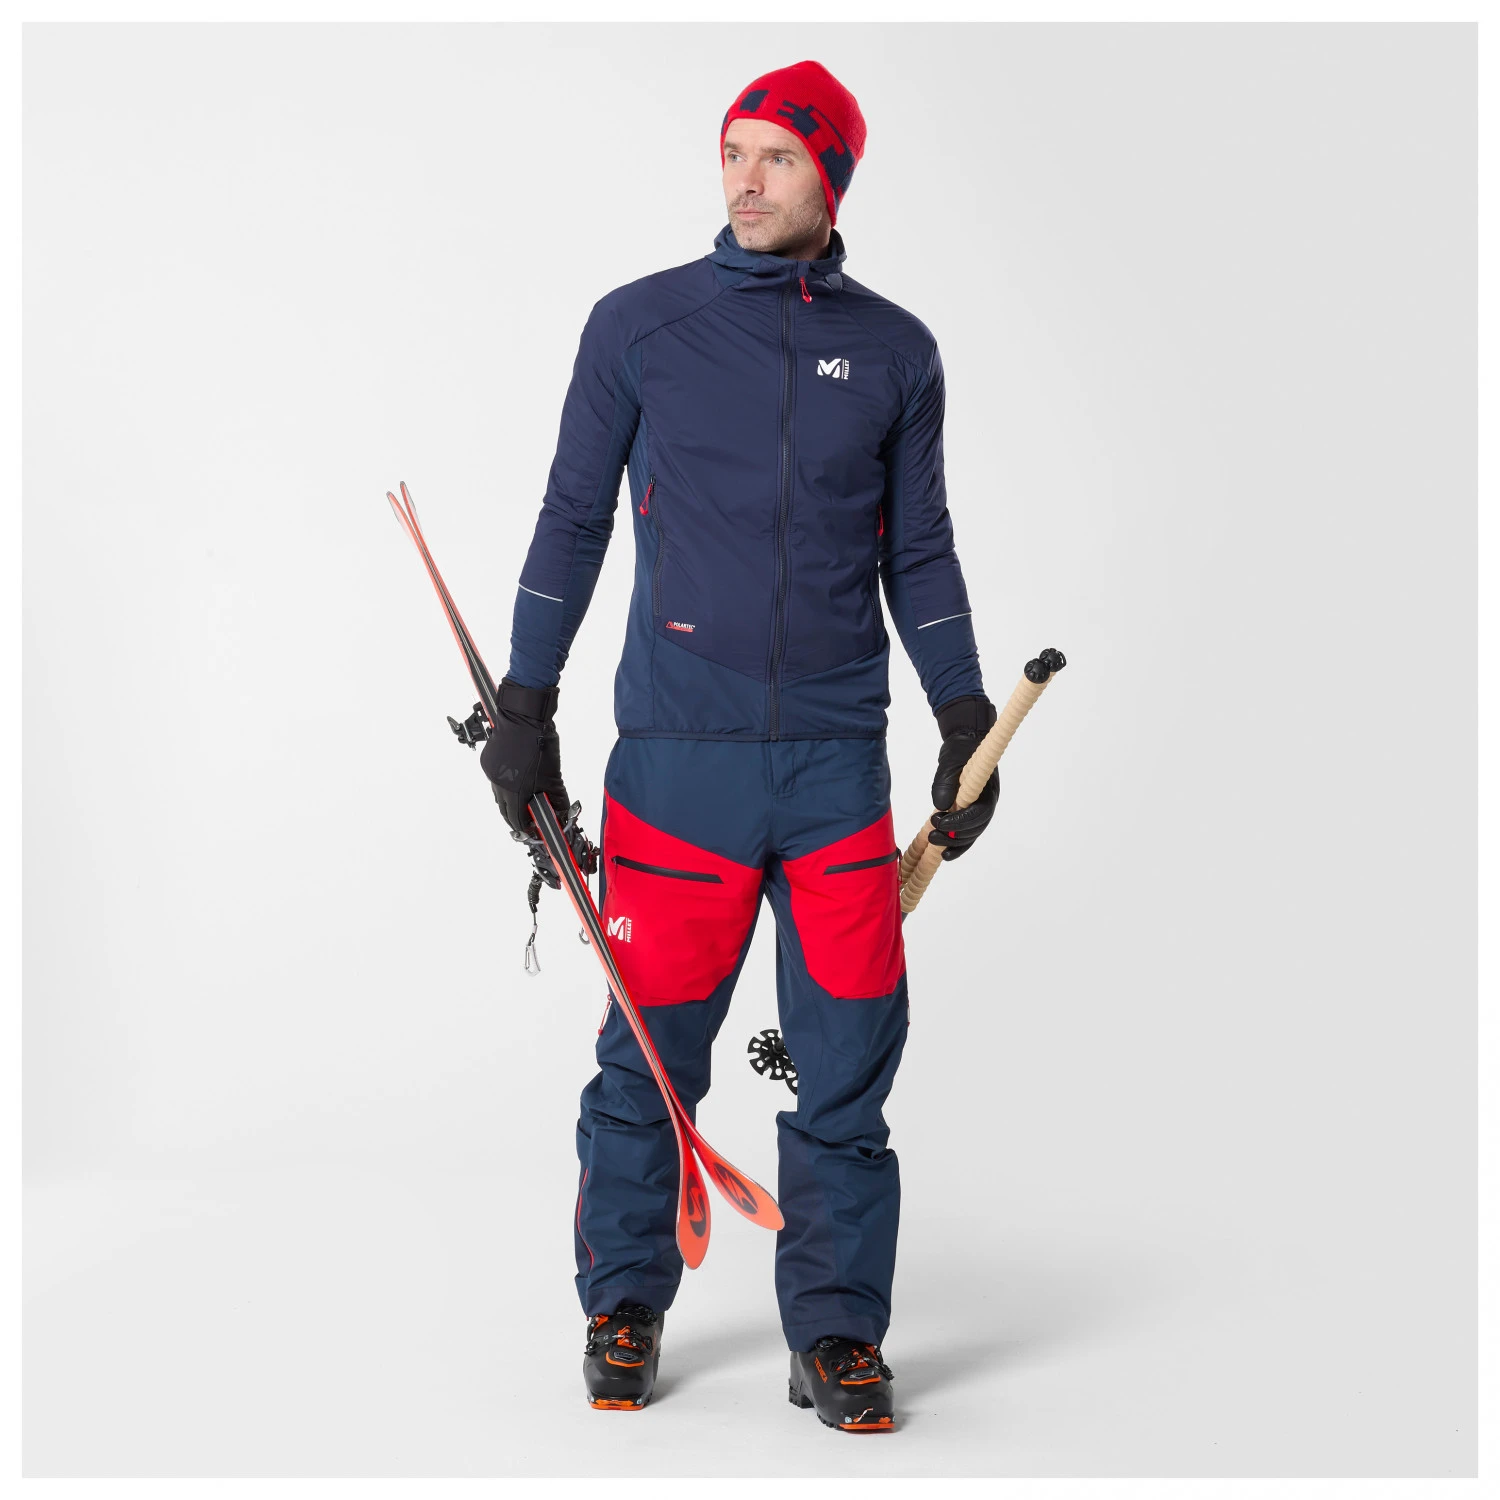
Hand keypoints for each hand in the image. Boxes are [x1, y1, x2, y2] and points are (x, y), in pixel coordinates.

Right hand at [479, 678, 573, 839]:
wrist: (523, 715)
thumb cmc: (539, 742)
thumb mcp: (553, 774)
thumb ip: (556, 796)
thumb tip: (560, 811)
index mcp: (514, 792)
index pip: (517, 820)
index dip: (527, 829)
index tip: (535, 830)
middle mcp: (498, 785)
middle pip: (506, 811)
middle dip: (517, 818)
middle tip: (530, 819)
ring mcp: (491, 772)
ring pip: (500, 795)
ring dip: (512, 801)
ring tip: (526, 799)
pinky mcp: (488, 761)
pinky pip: (496, 780)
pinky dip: (507, 784)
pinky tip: (518, 778)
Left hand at [928, 695, 998, 860]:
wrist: (965, 742)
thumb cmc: (960, 750)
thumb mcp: (949, 762)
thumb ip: (945, 783)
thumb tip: (941, 806)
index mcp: (988, 791)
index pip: (979, 814)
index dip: (960, 822)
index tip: (940, 822)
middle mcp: (988, 803)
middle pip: (976, 828)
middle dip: (954, 836)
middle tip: (933, 835)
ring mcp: (981, 809)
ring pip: (971, 834)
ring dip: (953, 842)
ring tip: (933, 841)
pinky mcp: (971, 812)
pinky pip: (967, 833)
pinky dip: (956, 843)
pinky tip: (943, 852)